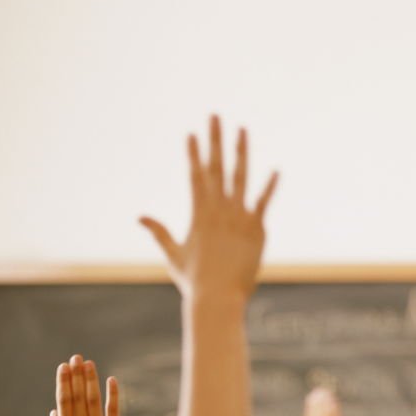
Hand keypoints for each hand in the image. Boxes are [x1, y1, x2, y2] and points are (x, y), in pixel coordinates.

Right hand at [47, 355, 124, 415]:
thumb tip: (54, 411)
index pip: (63, 402)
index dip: (63, 382)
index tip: (63, 367)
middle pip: (77, 396)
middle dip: (76, 375)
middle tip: (76, 357)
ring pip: (93, 400)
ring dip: (91, 380)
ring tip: (89, 363)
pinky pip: (113, 411)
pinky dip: (113, 394)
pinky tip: (111, 380)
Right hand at [140, 115, 277, 302]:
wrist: (218, 299)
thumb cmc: (194, 281)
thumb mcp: (173, 255)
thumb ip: (159, 232)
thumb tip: (139, 217)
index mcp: (199, 215)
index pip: (195, 176)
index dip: (194, 154)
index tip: (191, 134)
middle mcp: (219, 210)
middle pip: (216, 168)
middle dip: (215, 140)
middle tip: (215, 116)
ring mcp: (239, 218)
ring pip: (241, 177)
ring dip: (241, 151)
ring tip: (242, 129)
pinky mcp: (257, 229)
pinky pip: (264, 202)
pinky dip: (269, 187)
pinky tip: (276, 170)